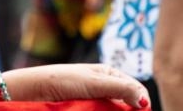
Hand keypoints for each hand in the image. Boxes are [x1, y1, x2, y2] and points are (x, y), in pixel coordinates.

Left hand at [1, 64, 149, 107]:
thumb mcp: (95, 82)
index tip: (142, 110)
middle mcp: (106, 87)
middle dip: (131, 110)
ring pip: (116, 110)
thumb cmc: (64, 80)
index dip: (141, 101)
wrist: (38, 90)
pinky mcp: (90, 110)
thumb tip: (145, 101)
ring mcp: (98, 101)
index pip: (135, 89)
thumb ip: (120, 89)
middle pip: (128, 103)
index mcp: (110, 74)